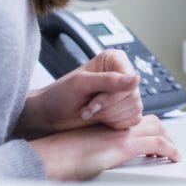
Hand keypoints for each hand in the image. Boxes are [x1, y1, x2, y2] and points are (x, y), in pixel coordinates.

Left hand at [18, 50, 141, 135]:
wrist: (49, 116)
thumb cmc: (59, 96)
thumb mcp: (81, 84)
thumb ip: (109, 81)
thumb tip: (135, 79)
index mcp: (116, 61)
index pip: (131, 80)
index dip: (113, 95)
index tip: (92, 102)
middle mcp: (123, 75)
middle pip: (133, 96)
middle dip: (107, 107)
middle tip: (88, 108)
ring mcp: (126, 94)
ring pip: (134, 109)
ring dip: (108, 116)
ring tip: (90, 112)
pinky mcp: (126, 110)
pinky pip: (132, 120)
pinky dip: (114, 124)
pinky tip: (99, 120)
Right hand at [29, 115, 179, 180]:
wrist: (47, 157)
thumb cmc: (57, 157)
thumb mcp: (81, 149)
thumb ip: (95, 150)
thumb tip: (98, 161)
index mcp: (107, 127)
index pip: (136, 120)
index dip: (148, 128)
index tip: (155, 137)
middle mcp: (116, 128)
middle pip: (150, 121)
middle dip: (162, 132)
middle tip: (167, 146)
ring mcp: (121, 135)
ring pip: (157, 129)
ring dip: (168, 140)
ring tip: (173, 152)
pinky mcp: (124, 146)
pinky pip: (157, 143)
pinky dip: (169, 149)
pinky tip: (174, 156)